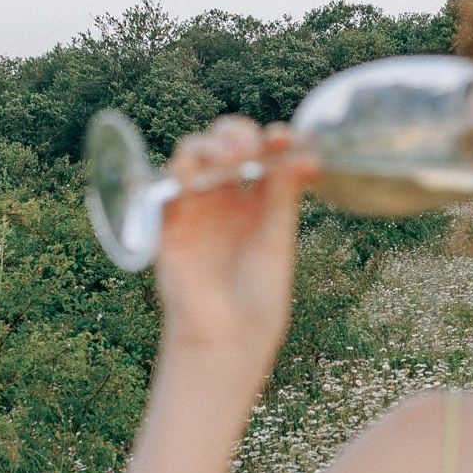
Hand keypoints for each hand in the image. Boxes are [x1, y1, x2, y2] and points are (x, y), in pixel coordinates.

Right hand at [152, 118, 319, 368]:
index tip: (289, 137)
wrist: (227, 338)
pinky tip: (204, 167)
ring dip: (213, 145)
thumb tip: (304, 154)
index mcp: (253, 203)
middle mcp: (221, 200)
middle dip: (238, 134)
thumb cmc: (256, 296)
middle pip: (222, 146)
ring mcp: (194, 207)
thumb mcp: (276, 240)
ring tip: (237, 155)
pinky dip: (184, 168)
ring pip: (193, 155)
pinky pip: (168, 184)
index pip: (259, 155)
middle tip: (257, 146)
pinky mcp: (168, 222)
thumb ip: (282, 195)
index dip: (271, 140)